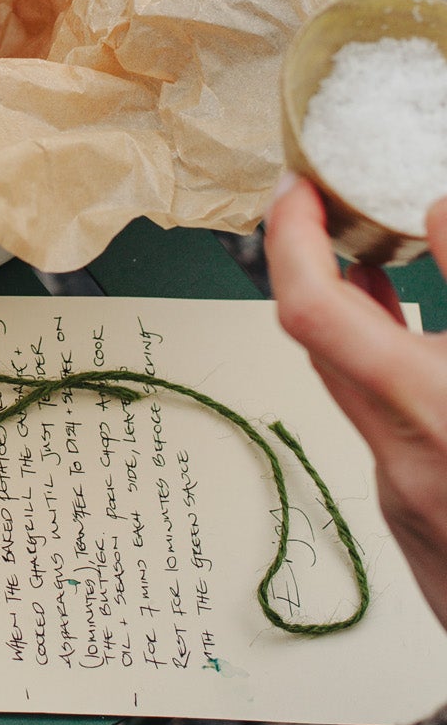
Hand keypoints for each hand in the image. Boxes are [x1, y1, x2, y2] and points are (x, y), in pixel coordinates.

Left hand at [266, 175, 446, 630]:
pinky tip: (423, 356)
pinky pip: (387, 434)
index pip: (314, 313)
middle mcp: (412, 462)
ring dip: (361, 327)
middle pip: (323, 348)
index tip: (298, 194)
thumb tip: (439, 215)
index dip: (292, 242)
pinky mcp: (421, 531)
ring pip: (357, 391)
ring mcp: (411, 503)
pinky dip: (394, 382)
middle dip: (317, 271)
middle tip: (327, 213)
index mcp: (439, 411)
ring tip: (375, 268)